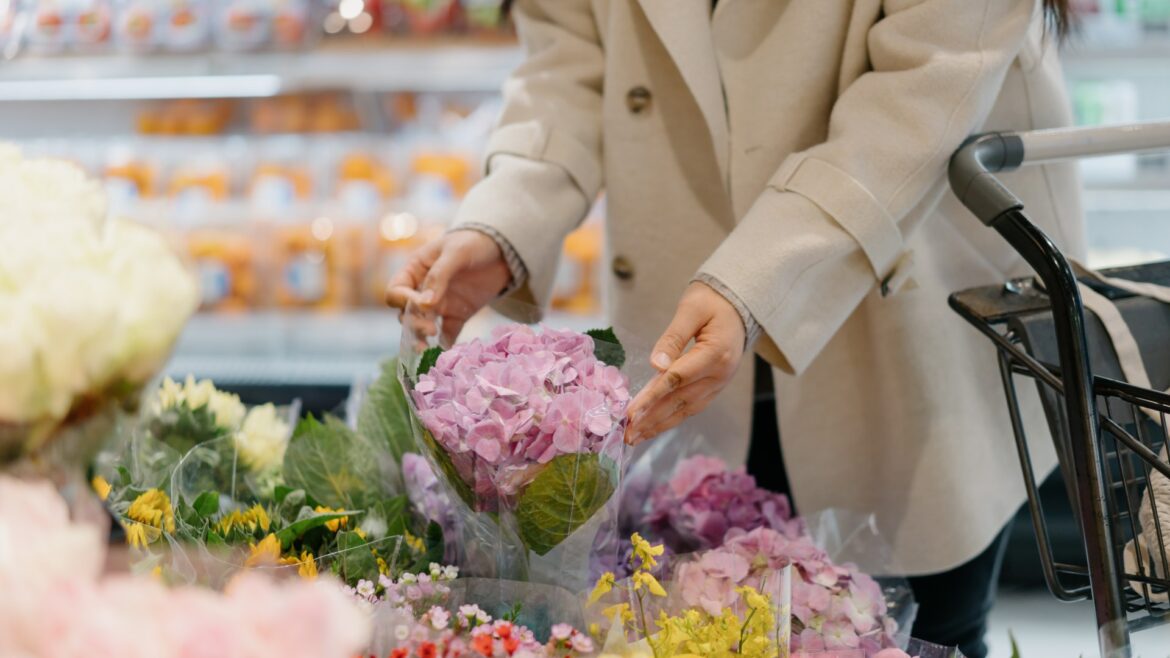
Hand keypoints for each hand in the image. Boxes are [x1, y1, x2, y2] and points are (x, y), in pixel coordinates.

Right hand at [385, 230, 510, 345]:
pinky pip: (448, 333)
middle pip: (406, 314)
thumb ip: (440, 275)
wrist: (503, 249)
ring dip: (422, 338)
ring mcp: (439, 304)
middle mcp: (421, 290)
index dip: (403, 301)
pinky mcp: (457, 315)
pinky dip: (446, 344)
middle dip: (414, 324)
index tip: (422, 306)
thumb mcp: (456, 252)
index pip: (396, 291)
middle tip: (430, 331)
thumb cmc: (473, 242)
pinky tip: (448, 354)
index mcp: (414, 271)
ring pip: (422, 327)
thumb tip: (426, 303)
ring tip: (428, 350)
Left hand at [625, 282, 746, 444]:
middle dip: (651, 419)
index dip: (652, 397)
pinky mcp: (714, 387)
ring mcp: (719, 383)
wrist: (738, 305)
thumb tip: (656, 364)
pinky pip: (691, 406)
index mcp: (716, 354)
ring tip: (635, 437)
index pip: (678, 379)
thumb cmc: (712, 302)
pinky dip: (671, 419)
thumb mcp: (691, 309)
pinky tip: (653, 427)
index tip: (631, 412)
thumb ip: (673, 337)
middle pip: (681, 401)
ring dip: (659, 425)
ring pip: (686, 409)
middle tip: (627, 433)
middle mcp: (720, 374)